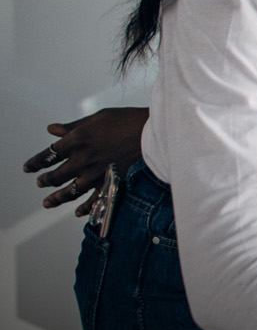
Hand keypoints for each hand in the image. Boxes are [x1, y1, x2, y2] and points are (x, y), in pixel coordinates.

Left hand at [24, 107, 148, 214]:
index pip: (49, 154)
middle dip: (46, 180)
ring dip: (57, 198)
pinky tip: (78, 212)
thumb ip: (73, 126)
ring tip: (48, 202)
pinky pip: (95, 199)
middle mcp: (84, 158)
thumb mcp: (97, 117)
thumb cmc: (126, 120)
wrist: (155, 131)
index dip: (36, 162)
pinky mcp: (112, 181)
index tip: (29, 168)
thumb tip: (52, 130)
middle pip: (56, 175)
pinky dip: (86, 208)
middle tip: (41, 183)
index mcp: (78, 139)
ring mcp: (98, 172)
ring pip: (71, 190)